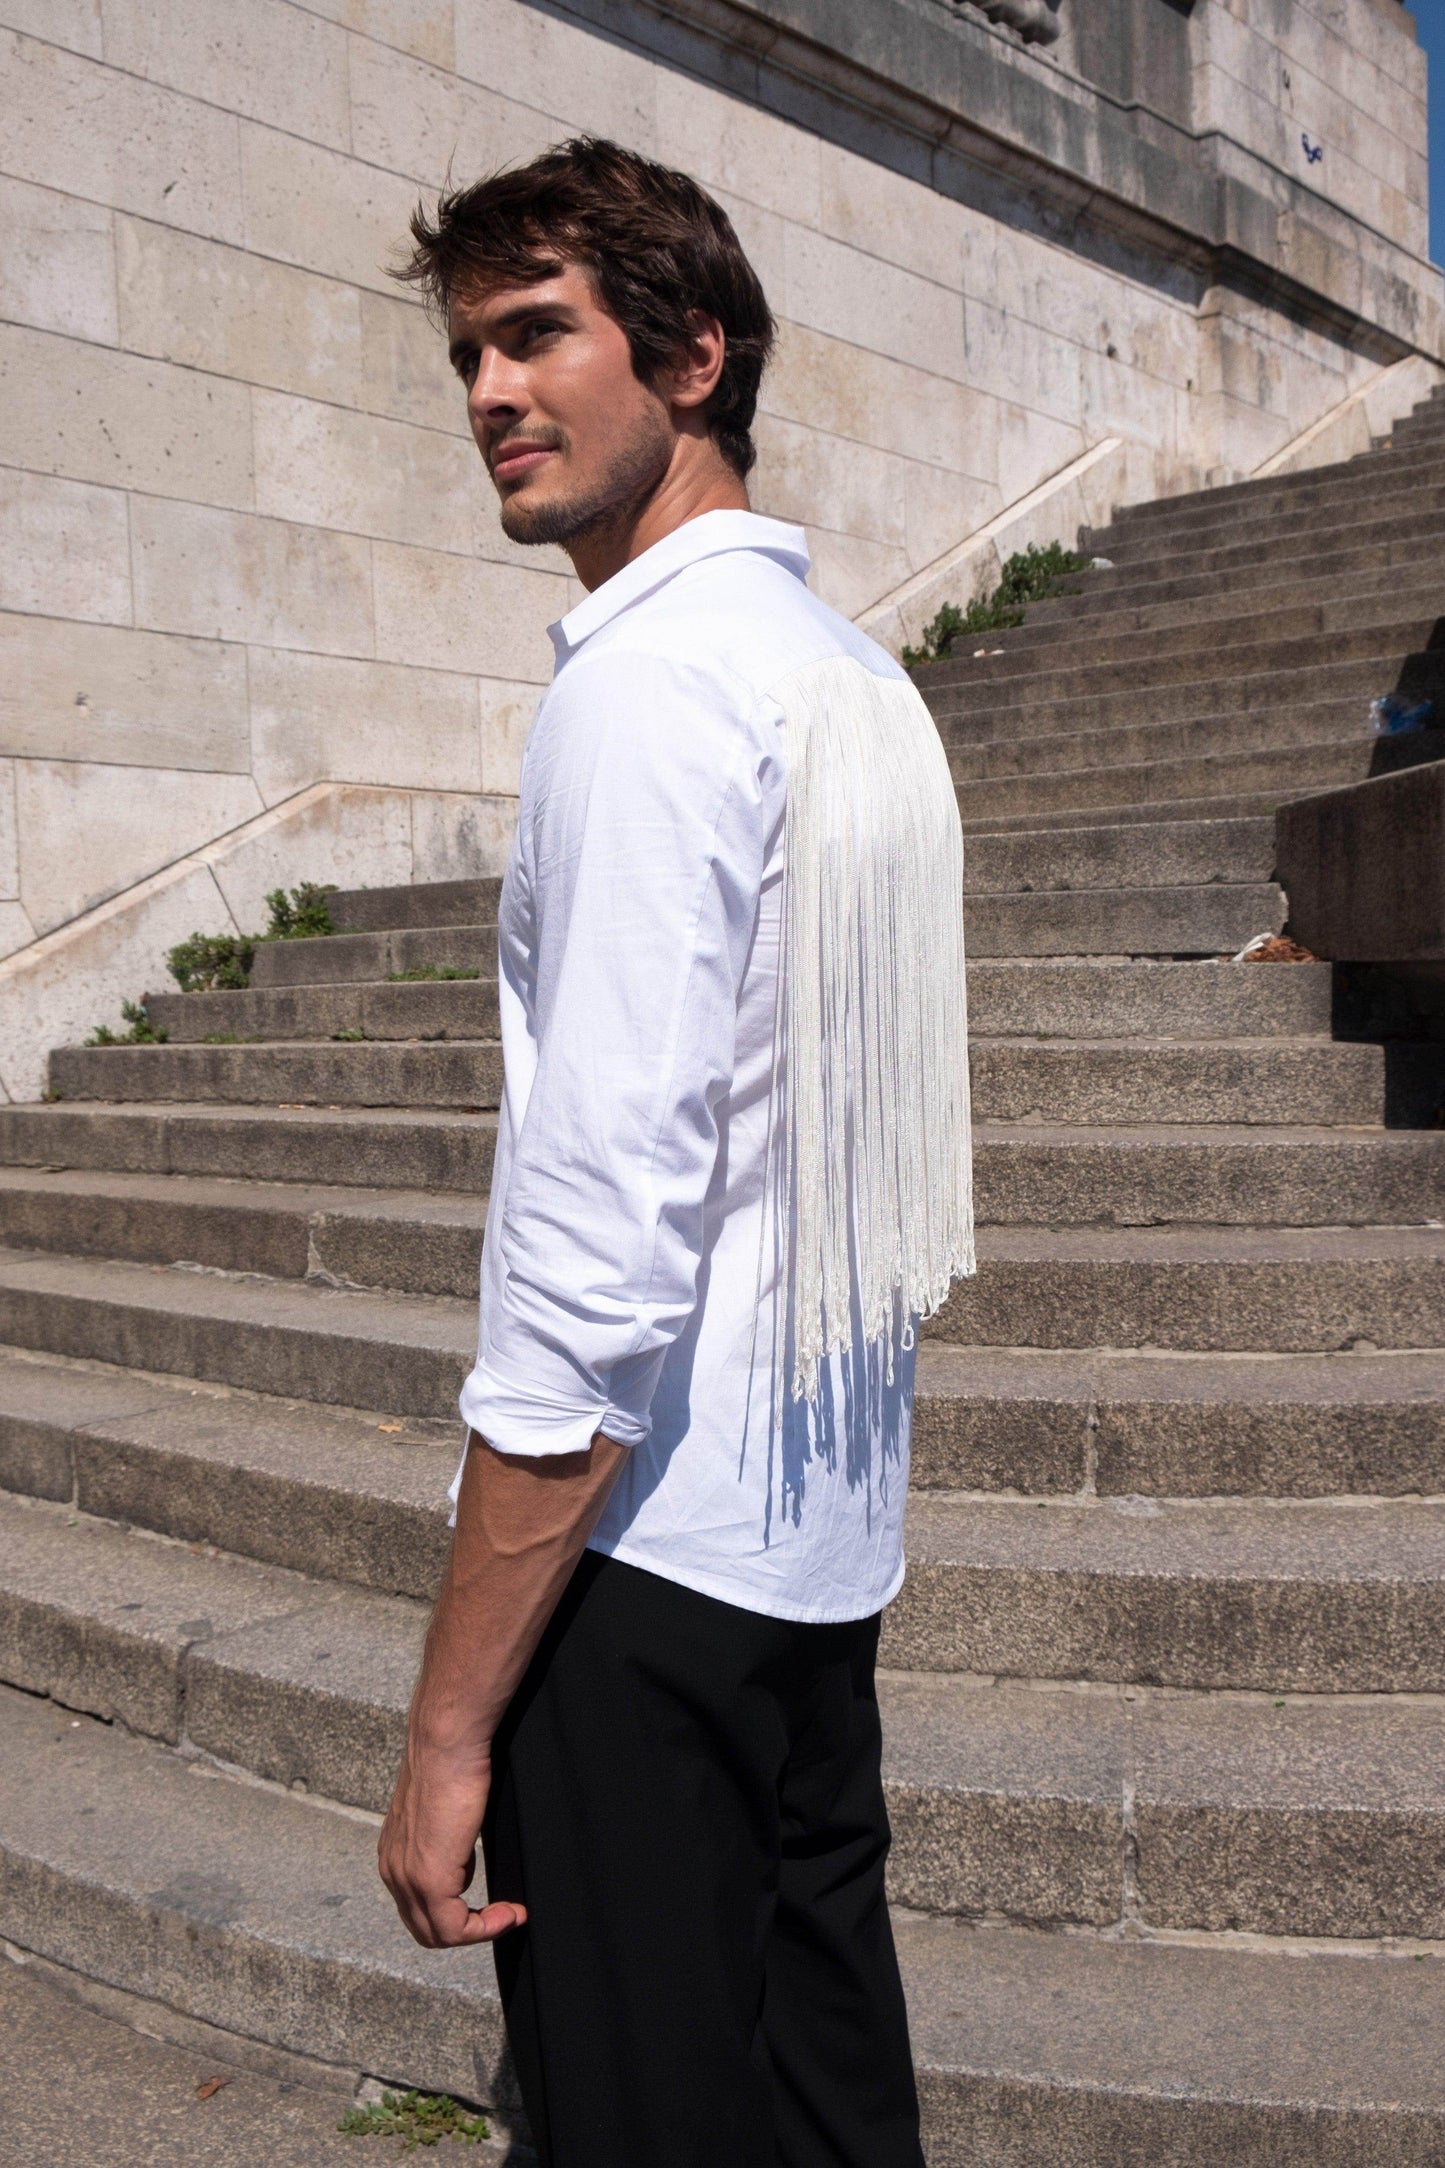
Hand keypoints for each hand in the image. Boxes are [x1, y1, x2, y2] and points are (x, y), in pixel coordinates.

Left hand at [378, 1736, 526, 1948]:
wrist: (446, 1741)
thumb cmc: (451, 1761)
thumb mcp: (442, 1811)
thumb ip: (444, 1839)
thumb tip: (461, 1856)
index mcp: (394, 1853)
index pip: (418, 1907)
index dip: (457, 1915)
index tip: (493, 1904)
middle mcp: (393, 1870)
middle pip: (425, 1928)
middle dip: (467, 1930)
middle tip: (504, 1915)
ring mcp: (407, 1877)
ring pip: (438, 1934)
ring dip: (479, 1931)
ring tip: (509, 1914)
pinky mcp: (429, 1878)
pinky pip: (453, 1929)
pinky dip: (486, 1928)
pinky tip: (510, 1912)